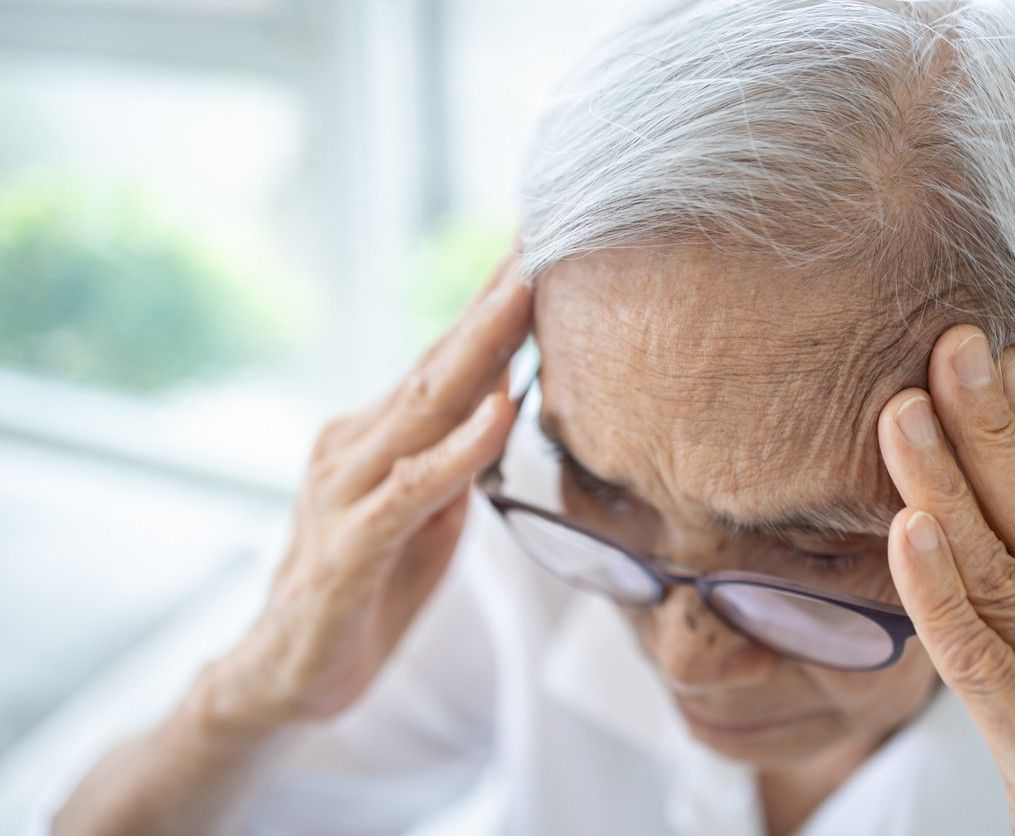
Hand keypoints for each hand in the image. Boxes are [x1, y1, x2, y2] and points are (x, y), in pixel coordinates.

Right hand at [194, 245, 529, 731]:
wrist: (286, 674)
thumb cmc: (366, 589)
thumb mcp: (426, 518)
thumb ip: (456, 463)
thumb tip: (504, 410)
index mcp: (379, 437)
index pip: (447, 360)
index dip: (494, 307)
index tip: (541, 249)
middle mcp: (356, 445)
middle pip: (438, 363)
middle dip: (494, 301)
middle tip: (541, 237)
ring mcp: (346, 490)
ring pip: (424, 407)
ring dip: (480, 349)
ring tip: (526, 294)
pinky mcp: (347, 546)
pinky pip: (410, 490)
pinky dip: (457, 450)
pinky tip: (497, 411)